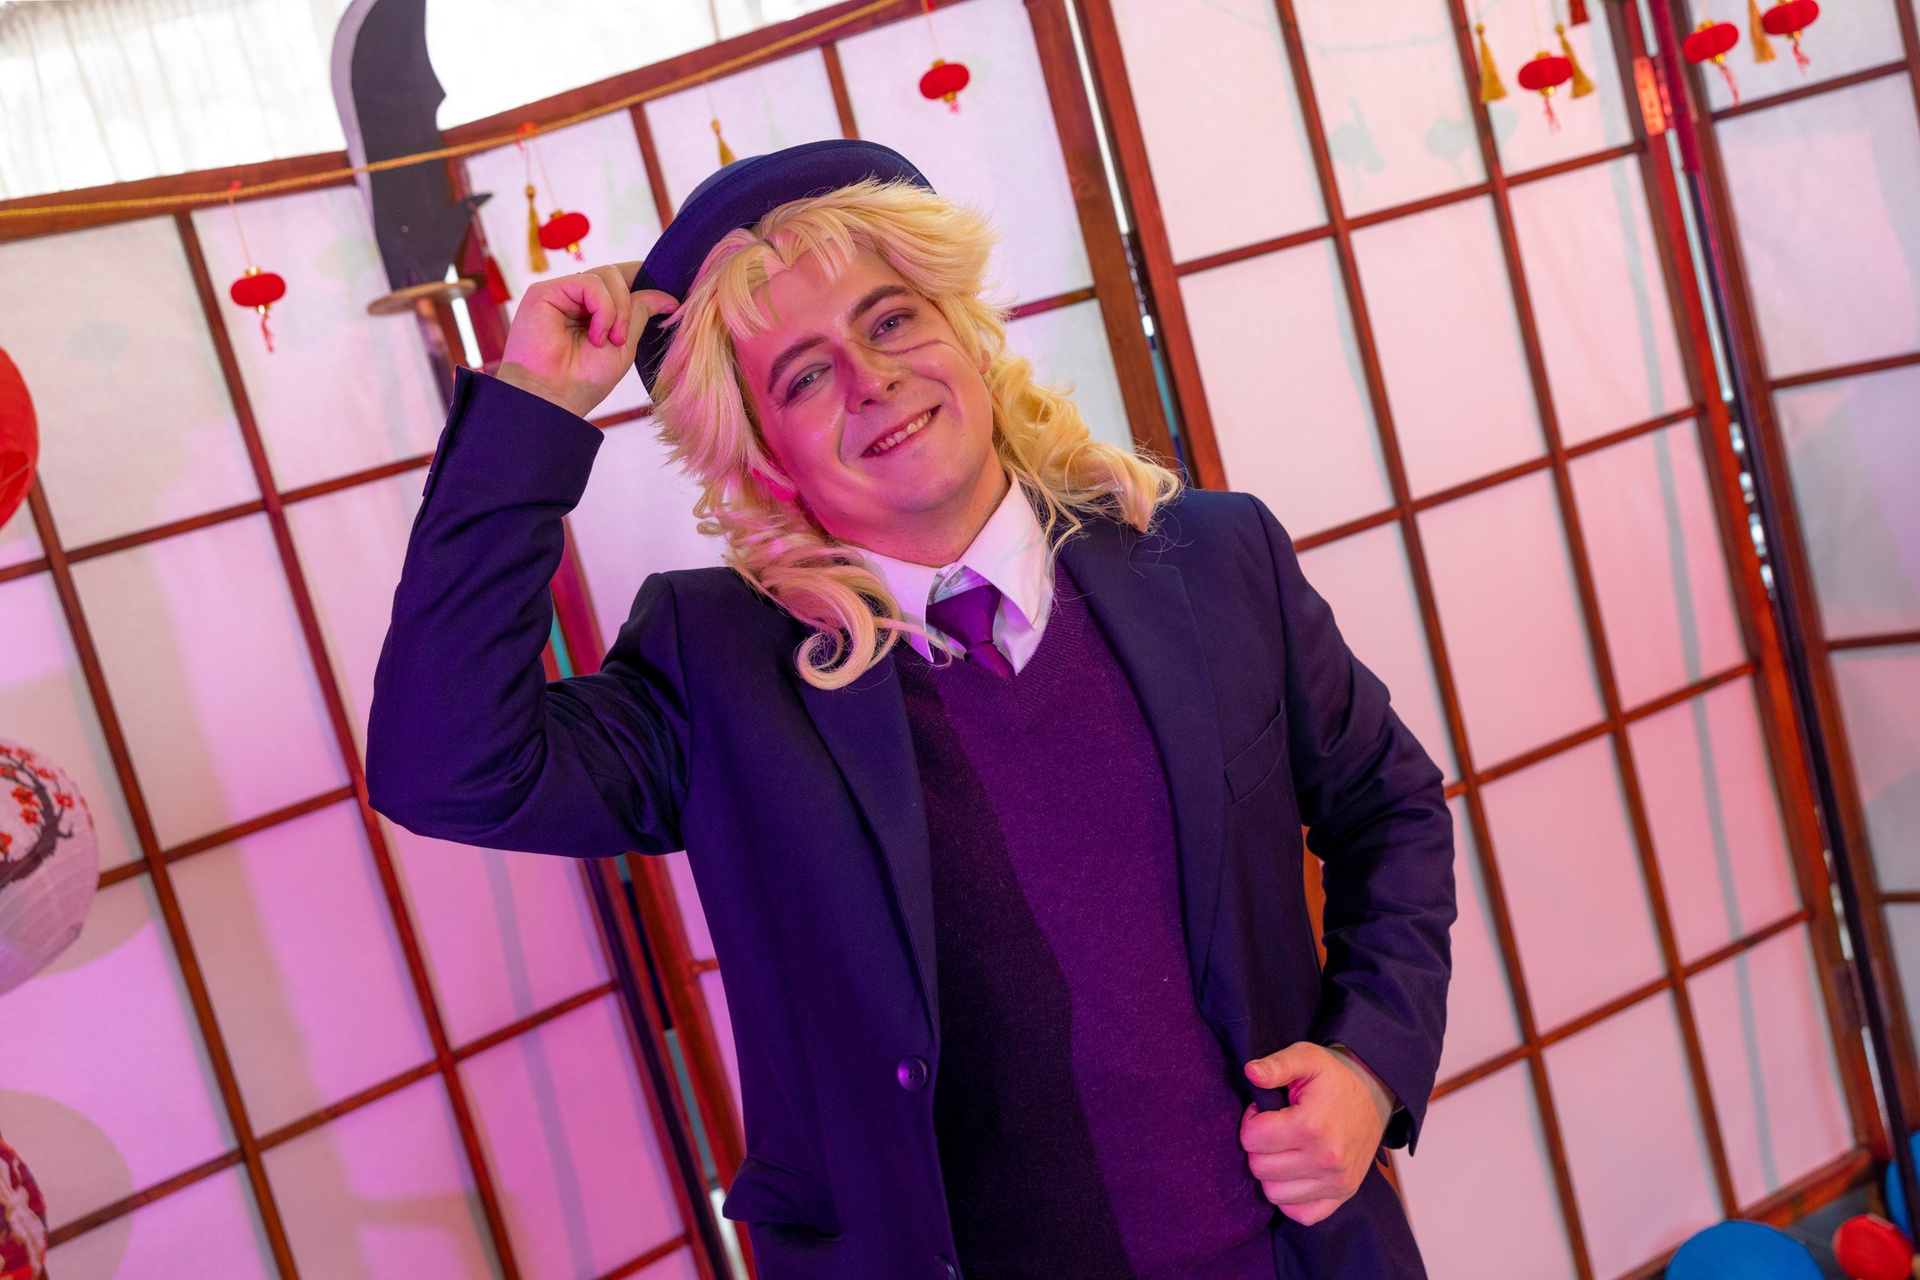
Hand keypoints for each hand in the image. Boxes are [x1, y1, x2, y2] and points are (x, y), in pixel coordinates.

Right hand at [497, 261, 677, 418]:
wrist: (552, 398)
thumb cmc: (583, 380)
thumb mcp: (624, 346)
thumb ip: (639, 314)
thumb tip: (668, 297)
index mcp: (592, 310)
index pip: (622, 281)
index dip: (644, 282)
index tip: (672, 302)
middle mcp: (575, 298)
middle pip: (617, 275)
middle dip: (630, 304)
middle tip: (622, 339)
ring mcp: (560, 292)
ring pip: (607, 275)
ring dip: (618, 309)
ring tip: (610, 341)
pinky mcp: (545, 291)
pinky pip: (589, 282)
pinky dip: (602, 308)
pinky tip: (596, 334)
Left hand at [1240, 1042, 1392, 1225]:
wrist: (1374, 1094)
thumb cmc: (1335, 1077)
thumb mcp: (1306, 1057)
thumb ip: (1276, 1065)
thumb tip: (1251, 1073)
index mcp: (1312, 1125)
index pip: (1253, 1139)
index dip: (1251, 1121)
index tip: (1263, 1112)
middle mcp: (1326, 1159)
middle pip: (1260, 1168)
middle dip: (1258, 1147)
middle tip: (1273, 1129)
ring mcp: (1336, 1182)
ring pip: (1274, 1194)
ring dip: (1271, 1172)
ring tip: (1284, 1148)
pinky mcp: (1342, 1195)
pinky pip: (1302, 1214)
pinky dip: (1290, 1198)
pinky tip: (1293, 1173)